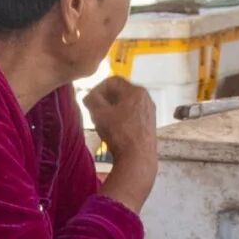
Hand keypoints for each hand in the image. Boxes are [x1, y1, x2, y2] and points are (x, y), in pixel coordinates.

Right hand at [84, 77, 157, 212]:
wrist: (138, 158)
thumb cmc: (119, 133)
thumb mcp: (100, 114)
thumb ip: (92, 100)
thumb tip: (88, 97)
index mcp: (136, 90)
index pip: (113, 81)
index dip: (97, 88)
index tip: (89, 100)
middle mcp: (146, 98)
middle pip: (121, 92)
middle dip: (105, 99)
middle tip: (94, 109)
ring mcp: (150, 112)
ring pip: (127, 104)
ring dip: (112, 109)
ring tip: (102, 120)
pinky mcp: (150, 125)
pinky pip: (133, 115)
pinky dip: (122, 117)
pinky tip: (115, 129)